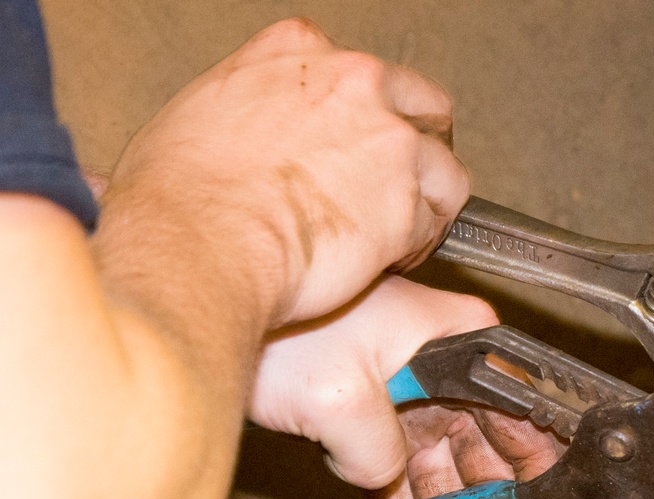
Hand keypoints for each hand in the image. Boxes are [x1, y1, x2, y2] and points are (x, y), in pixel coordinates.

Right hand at [102, 18, 468, 325]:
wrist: (199, 244)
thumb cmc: (181, 195)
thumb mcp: (200, 113)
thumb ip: (252, 104)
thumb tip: (251, 129)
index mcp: (301, 53)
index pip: (363, 74)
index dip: (366, 118)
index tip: (356, 149)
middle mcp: (357, 86)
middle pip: (424, 110)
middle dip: (418, 150)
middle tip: (398, 187)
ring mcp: (390, 143)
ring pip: (444, 171)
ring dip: (428, 204)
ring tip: (400, 235)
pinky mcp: (406, 203)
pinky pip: (433, 225)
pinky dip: (417, 246)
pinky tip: (387, 262)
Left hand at [250, 275, 571, 498]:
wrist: (228, 312)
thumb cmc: (283, 327)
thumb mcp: (338, 392)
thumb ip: (382, 457)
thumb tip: (387, 492)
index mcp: (472, 357)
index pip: (539, 439)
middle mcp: (459, 391)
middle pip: (501, 485)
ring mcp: (424, 422)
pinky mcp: (387, 445)